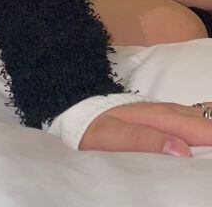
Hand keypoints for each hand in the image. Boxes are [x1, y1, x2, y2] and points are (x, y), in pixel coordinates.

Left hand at [80, 101, 211, 155]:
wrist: (80, 110)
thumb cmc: (95, 128)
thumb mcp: (112, 136)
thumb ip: (144, 140)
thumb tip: (182, 151)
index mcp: (162, 118)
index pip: (206, 131)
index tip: (211, 164)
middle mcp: (171, 112)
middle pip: (208, 126)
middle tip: (208, 166)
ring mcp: (170, 113)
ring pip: (203, 122)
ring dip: (208, 138)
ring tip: (206, 160)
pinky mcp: (167, 117)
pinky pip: (195, 122)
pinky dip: (203, 133)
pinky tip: (202, 145)